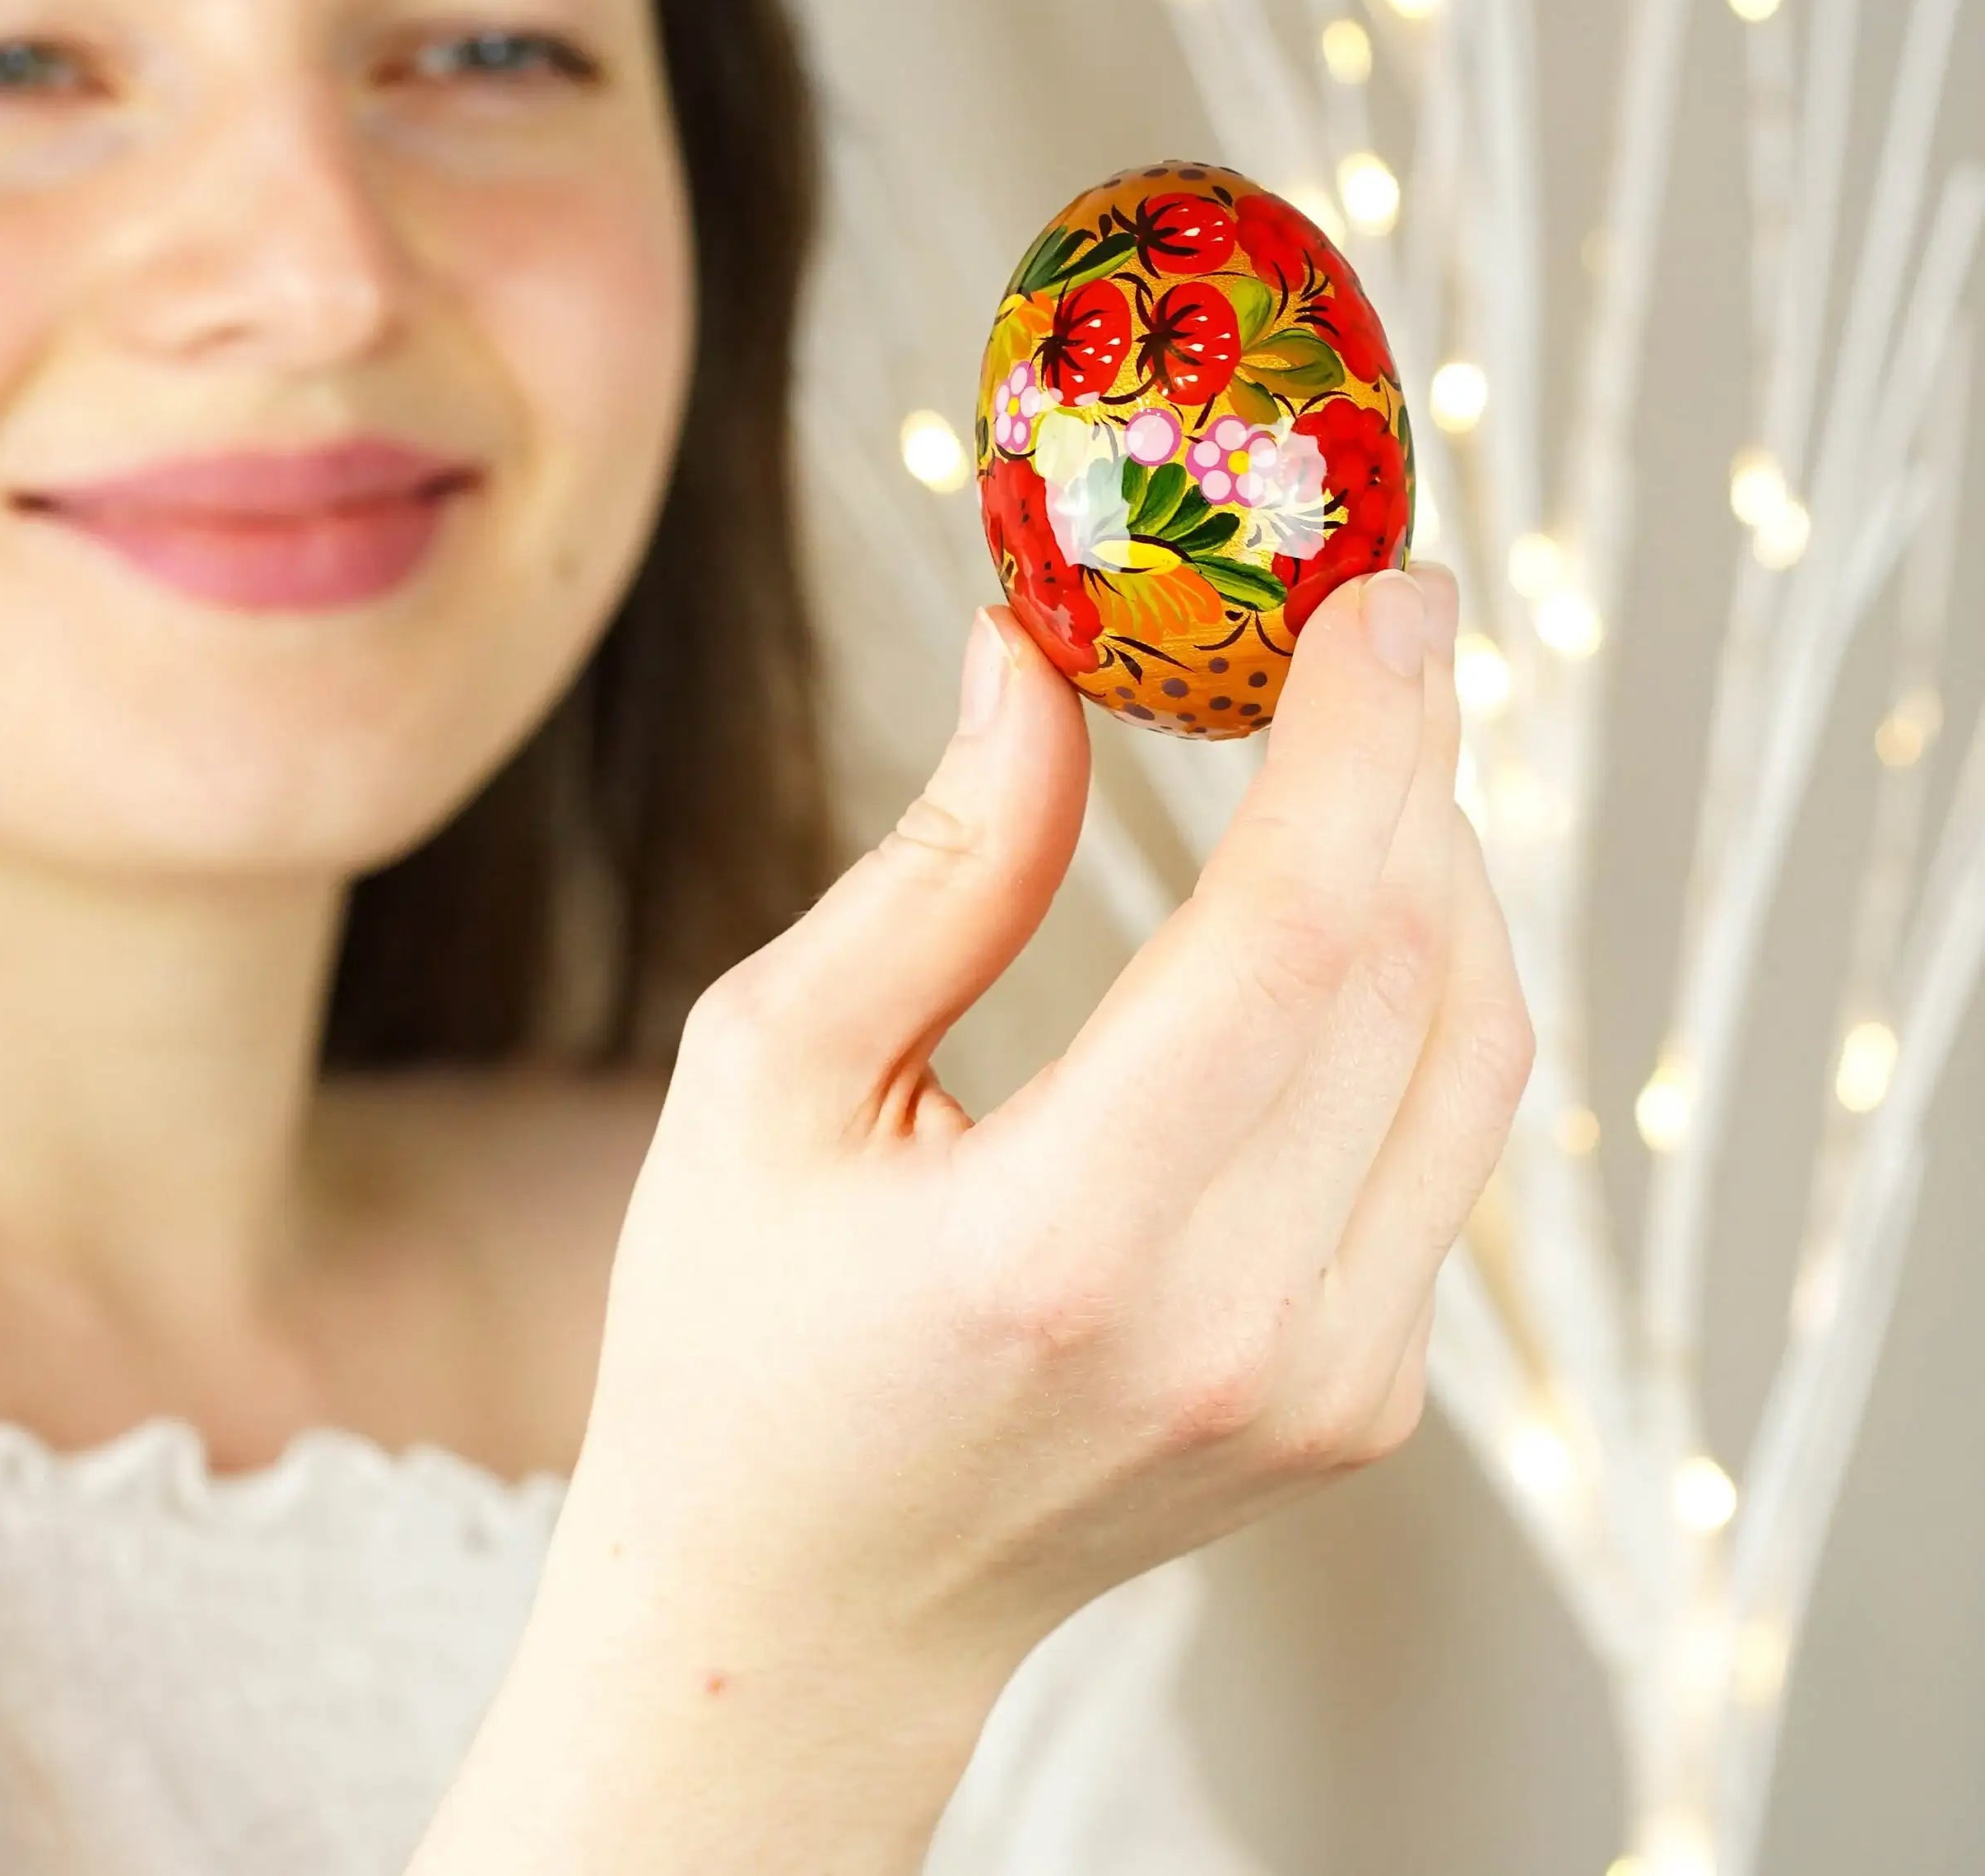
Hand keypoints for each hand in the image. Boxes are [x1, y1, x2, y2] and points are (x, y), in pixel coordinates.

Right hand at [537, 564, 1530, 1714]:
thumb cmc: (735, 1336)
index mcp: (1066, 1246)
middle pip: (1414, 973)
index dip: (1363, 737)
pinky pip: (1447, 1139)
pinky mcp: (1362, 1403)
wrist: (808, 1616)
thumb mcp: (766, 1072)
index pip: (1296, 938)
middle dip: (1416, 763)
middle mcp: (1239, 1331)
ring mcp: (1329, 1387)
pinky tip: (1348, 906)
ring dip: (1437, 865)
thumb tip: (1040, 661)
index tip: (1382, 590)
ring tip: (1360, 742)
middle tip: (1375, 621)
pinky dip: (1423, 987)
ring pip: (1471, 1052)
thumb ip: (939, 867)